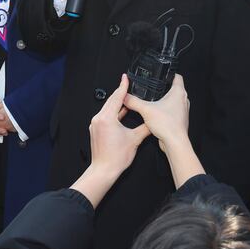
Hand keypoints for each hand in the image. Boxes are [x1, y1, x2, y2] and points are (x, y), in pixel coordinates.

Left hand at [71, 75, 150, 207]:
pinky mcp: (96, 130)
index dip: (123, 86)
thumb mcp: (135, 139)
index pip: (117, 97)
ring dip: (117, 103)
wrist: (103, 171)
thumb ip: (145, 127)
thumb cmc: (116, 157)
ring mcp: (95, 124)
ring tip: (127, 97)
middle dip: (120, 93)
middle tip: (127, 85)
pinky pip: (105, 116)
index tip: (125, 78)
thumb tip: (153, 121)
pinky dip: (114, 112)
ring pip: (107, 109)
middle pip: (111, 101)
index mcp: (107, 118)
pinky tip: (121, 112)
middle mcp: (99, 119)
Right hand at [123, 74, 189, 151]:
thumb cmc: (167, 125)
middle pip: (175, 88)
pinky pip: (173, 111)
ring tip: (155, 100)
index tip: (162, 73)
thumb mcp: (145, 109)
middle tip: (155, 86)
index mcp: (178, 92)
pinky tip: (157, 114)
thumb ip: (133, 101)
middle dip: (165, 87)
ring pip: (174, 101)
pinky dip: (166, 110)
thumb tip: (125, 96)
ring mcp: (182, 111)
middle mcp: (183, 100)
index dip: (170, 74)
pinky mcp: (179, 120)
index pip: (177, 77)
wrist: (175, 142)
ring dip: (166, 100)